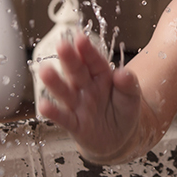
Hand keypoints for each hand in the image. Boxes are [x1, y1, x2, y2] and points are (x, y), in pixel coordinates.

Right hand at [37, 33, 141, 161]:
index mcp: (101, 75)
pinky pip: (63, 118)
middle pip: (76, 72)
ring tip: (45, 71)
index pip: (94, 61)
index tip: (80, 38)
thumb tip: (123, 73)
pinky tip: (44, 105)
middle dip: (69, 59)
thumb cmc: (123, 110)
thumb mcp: (132, 96)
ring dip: (55, 82)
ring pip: (65, 92)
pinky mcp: (74, 124)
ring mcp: (78, 105)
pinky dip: (54, 113)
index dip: (87, 50)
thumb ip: (128, 84)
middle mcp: (86, 87)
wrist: (119, 138)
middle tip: (61, 45)